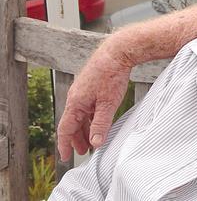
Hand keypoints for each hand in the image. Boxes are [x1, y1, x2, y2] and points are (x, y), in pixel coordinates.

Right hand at [57, 45, 131, 161]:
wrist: (117, 52)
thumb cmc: (111, 76)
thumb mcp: (108, 104)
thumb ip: (101, 125)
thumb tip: (95, 143)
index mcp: (75, 103)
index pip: (65, 129)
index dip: (65, 144)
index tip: (66, 157)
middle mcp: (75, 97)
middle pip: (72, 123)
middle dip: (77, 139)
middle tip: (84, 152)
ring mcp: (82, 91)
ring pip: (80, 115)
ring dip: (85, 128)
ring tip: (93, 140)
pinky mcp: (91, 86)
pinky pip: (87, 107)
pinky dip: (90, 117)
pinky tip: (98, 122)